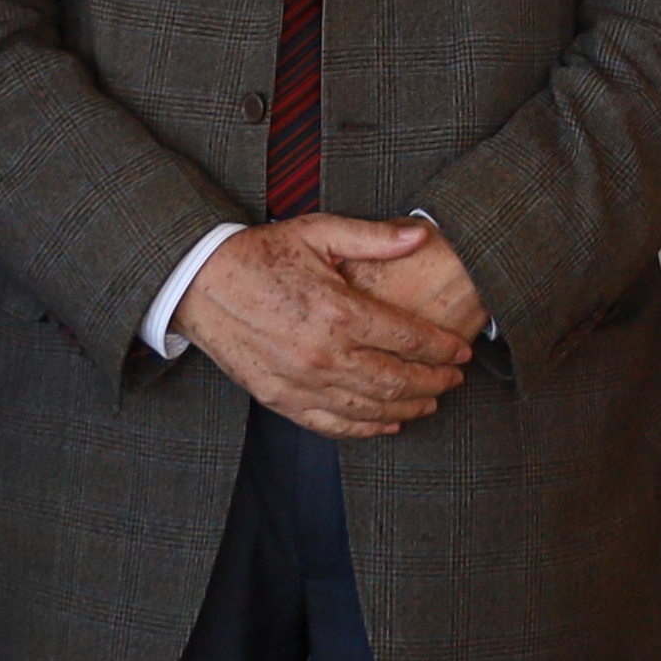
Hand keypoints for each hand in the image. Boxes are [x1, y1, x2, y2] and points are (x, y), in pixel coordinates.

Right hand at [182, 218, 471, 438]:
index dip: (443, 348)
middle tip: (455, 379)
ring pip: (370, 408)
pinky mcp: (280, 398)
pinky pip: (332, 425)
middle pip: (397, 380)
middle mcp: (323, 353)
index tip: (462, 350)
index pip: (409, 339)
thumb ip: (373, 238)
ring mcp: (301, 382)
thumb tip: (421, 235)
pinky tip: (388, 423)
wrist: (198, 282)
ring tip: (431, 401)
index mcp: (338, 311)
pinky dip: (366, 429)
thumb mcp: (317, 232)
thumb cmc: (259, 253)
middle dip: (434, 382)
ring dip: (408, 408)